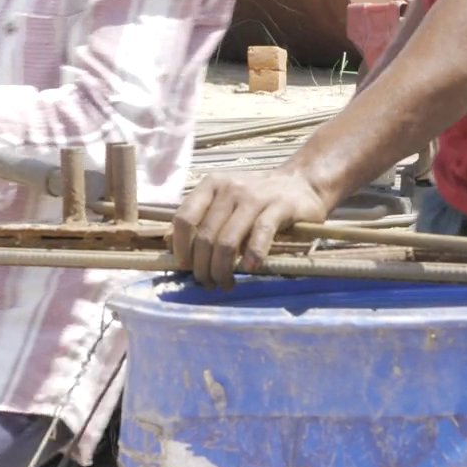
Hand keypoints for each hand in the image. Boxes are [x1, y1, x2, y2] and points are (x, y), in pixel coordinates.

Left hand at [172, 169, 334, 288]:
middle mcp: (230, 188)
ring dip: (223, 269)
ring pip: (228, 240)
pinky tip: (250, 270)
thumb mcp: (223, 202)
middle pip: (205, 236)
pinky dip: (253, 257)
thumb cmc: (257, 198)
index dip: (180, 247)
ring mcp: (255, 196)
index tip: (185, 267)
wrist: (301, 183)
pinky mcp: (280, 206)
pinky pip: (260, 235)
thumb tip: (166, 242)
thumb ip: (197, 219)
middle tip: (208, 283)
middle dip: (203, 267)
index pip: (184, 219)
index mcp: (211, 186)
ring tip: (226, 283)